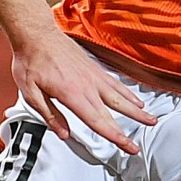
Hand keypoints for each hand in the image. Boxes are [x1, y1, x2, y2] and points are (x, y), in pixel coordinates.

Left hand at [12, 30, 154, 155]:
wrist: (36, 33)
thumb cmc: (31, 61)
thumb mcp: (30, 93)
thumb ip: (49, 115)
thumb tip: (64, 134)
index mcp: (72, 94)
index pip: (97, 121)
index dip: (114, 136)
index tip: (127, 147)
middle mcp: (87, 85)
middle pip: (112, 113)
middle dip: (127, 132)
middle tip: (137, 146)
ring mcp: (93, 75)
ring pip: (120, 97)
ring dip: (136, 111)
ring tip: (150, 119)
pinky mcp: (94, 68)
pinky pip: (115, 83)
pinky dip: (128, 93)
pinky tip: (136, 100)